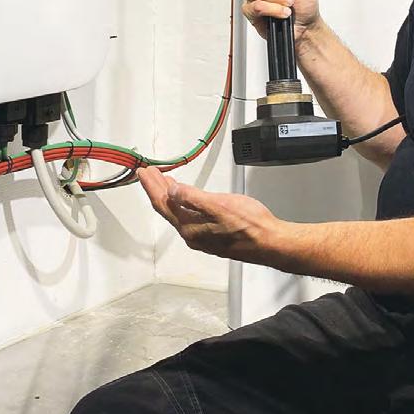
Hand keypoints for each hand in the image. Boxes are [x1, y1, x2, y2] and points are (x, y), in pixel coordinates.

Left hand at [138, 167, 281, 262]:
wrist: (269, 242)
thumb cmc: (249, 225)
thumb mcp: (219, 205)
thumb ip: (193, 198)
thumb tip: (171, 191)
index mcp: (189, 227)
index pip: (163, 203)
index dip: (152, 186)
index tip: (143, 172)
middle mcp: (192, 234)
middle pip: (167, 209)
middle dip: (157, 189)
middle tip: (149, 173)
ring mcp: (202, 236)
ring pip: (177, 213)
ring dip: (169, 196)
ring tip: (164, 182)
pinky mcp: (212, 235)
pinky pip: (189, 217)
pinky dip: (182, 203)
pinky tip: (186, 199)